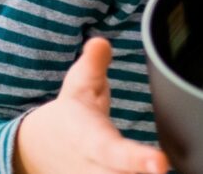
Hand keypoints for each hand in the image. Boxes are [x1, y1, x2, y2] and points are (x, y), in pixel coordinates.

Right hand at [14, 38, 168, 173]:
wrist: (36, 149)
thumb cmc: (69, 116)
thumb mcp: (78, 86)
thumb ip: (93, 65)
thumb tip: (101, 42)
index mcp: (90, 141)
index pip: (113, 152)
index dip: (136, 159)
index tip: (160, 163)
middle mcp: (93, 170)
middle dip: (142, 173)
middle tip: (166, 167)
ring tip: (165, 169)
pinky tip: (159, 172)